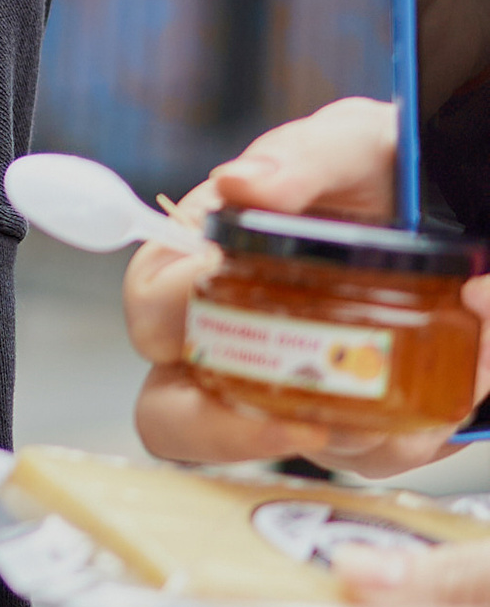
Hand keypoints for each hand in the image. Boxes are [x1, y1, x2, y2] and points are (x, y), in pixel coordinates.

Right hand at [126, 95, 489, 477]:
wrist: (461, 214)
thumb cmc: (385, 174)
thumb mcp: (348, 147)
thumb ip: (298, 158)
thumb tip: (239, 183)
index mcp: (205, 264)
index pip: (148, 309)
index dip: (167, 316)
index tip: (223, 299)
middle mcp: (231, 338)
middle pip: (168, 414)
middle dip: (225, 430)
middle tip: (296, 419)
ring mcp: (287, 390)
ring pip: (269, 451)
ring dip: (330, 433)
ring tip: (390, 407)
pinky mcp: (352, 427)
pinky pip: (361, 459)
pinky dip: (401, 436)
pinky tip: (432, 401)